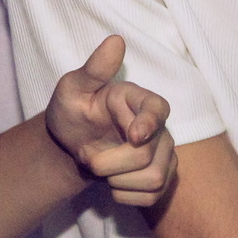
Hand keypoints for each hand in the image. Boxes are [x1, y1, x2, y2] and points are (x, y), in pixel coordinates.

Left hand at [46, 35, 177, 207]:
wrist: (72, 145)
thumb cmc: (73, 111)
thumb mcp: (72, 89)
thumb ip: (94, 69)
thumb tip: (115, 40)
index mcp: (141, 100)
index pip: (160, 111)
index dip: (150, 125)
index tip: (133, 135)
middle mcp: (160, 127)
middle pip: (148, 156)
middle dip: (110, 164)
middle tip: (87, 156)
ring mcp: (165, 153)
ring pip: (155, 179)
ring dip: (118, 181)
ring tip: (103, 168)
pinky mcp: (163, 177)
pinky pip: (152, 197)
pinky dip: (126, 196)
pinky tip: (114, 182)